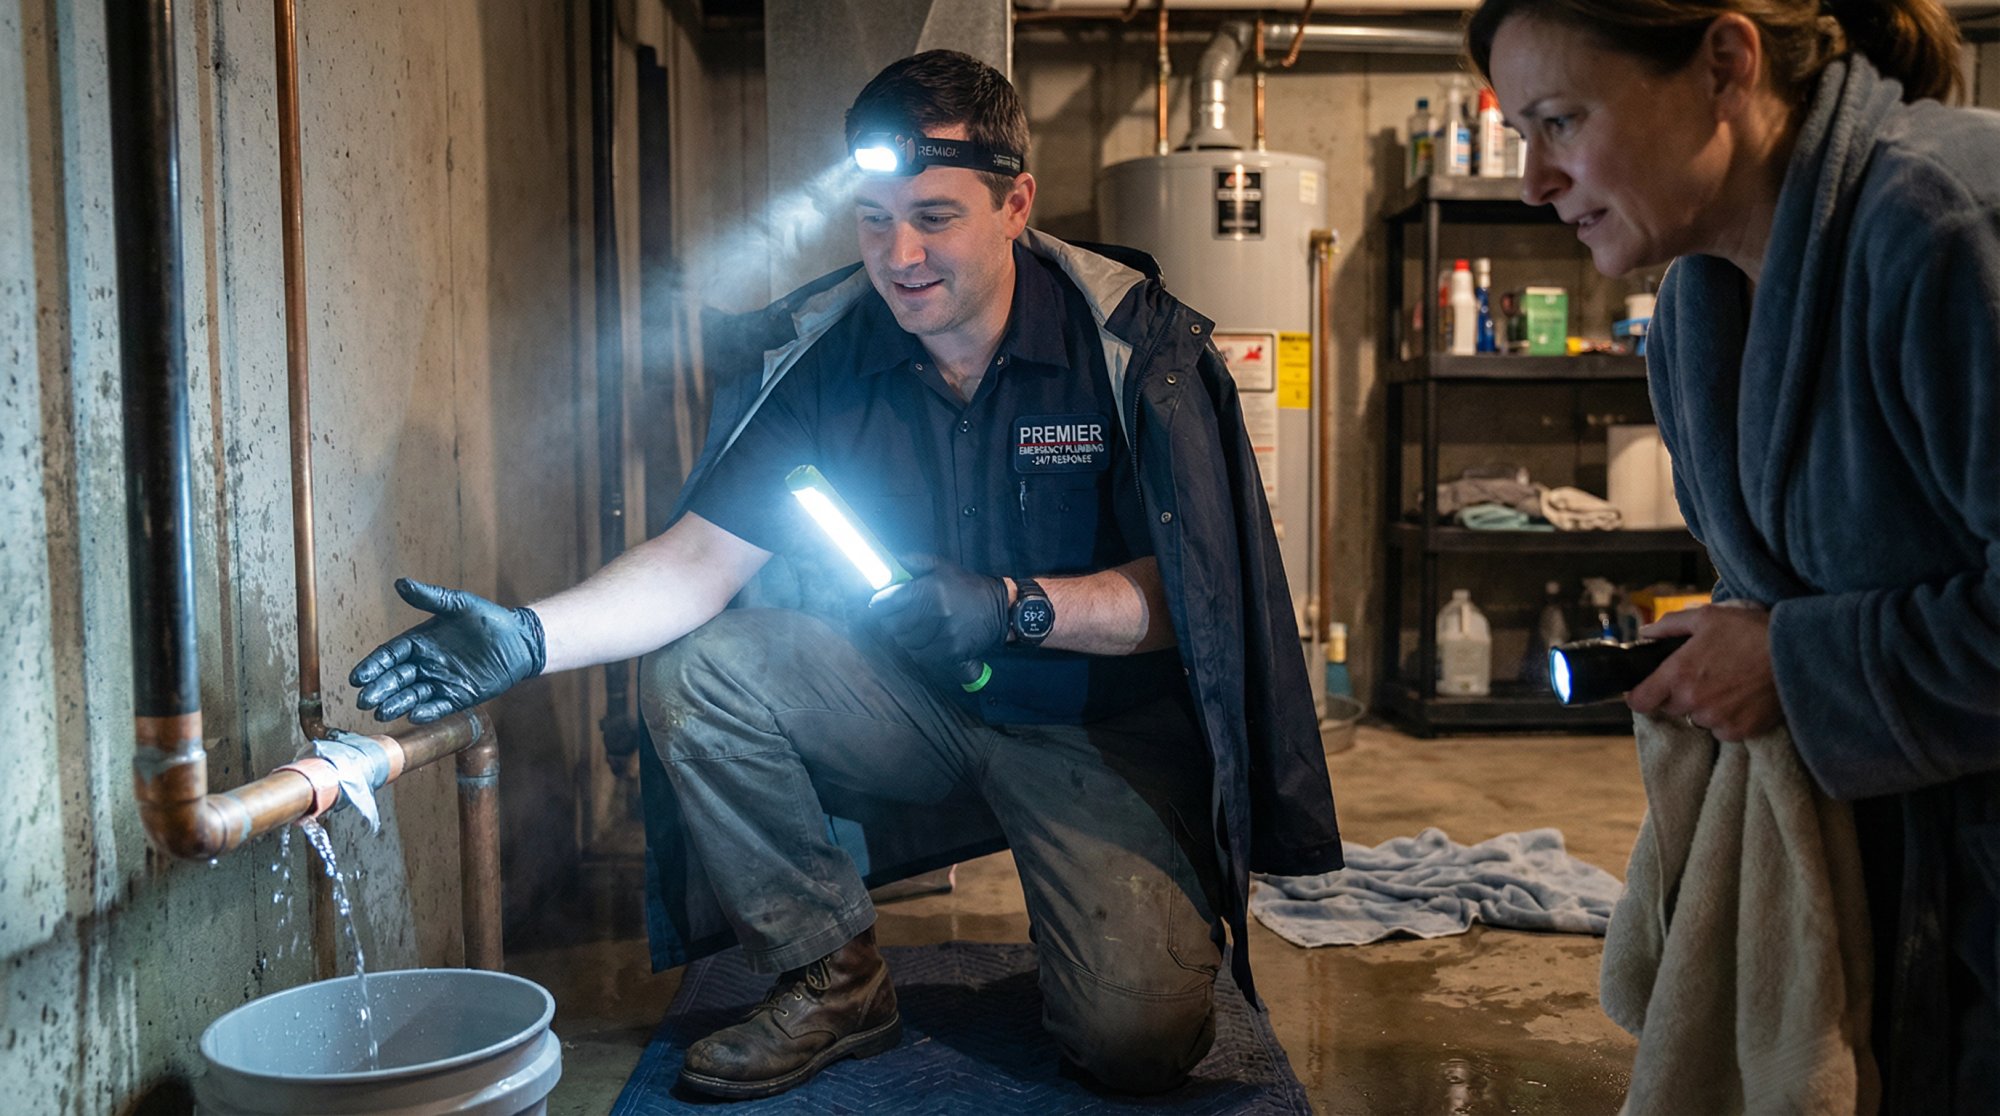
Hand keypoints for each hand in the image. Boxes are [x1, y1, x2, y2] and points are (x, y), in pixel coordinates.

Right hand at [349, 578, 545, 723]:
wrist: (520, 640)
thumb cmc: (488, 619)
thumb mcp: (459, 605)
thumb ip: (430, 597)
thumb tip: (400, 583)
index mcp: (420, 642)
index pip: (389, 656)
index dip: (373, 666)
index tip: (357, 677)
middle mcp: (425, 664)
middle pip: (396, 679)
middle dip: (379, 690)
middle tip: (364, 700)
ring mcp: (441, 682)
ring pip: (412, 695)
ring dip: (397, 703)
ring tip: (382, 712)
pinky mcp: (458, 696)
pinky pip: (439, 706)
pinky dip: (426, 712)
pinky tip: (414, 715)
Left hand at [867, 556, 1006, 683]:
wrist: (1001, 609)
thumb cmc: (967, 586)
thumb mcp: (943, 566)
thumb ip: (914, 562)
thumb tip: (889, 561)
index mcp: (932, 589)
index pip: (891, 600)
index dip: (879, 604)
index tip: (878, 604)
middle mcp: (937, 612)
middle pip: (894, 625)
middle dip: (890, 621)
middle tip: (896, 617)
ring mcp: (944, 635)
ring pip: (905, 642)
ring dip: (903, 637)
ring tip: (912, 628)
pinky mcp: (951, 652)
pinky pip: (920, 656)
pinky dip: (917, 650)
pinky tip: (924, 640)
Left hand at [1626, 603, 1783, 740]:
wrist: (1797, 653)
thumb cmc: (1751, 631)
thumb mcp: (1707, 617)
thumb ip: (1670, 626)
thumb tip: (1645, 633)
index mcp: (1678, 673)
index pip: (1640, 701)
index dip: (1640, 696)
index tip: (1647, 691)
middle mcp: (1692, 700)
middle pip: (1672, 708)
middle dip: (1680, 695)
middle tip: (1704, 677)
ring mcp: (1716, 718)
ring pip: (1699, 719)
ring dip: (1706, 707)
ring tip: (1728, 685)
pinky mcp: (1739, 731)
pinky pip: (1723, 730)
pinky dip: (1729, 718)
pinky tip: (1743, 698)